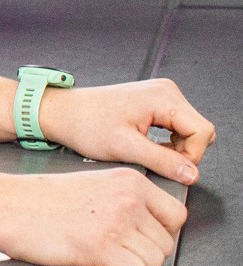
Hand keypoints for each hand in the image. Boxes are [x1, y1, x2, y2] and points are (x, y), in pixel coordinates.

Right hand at [0, 168, 186, 265]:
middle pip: (167, 243)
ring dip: (133, 263)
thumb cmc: (43, 198)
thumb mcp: (95, 184)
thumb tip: (154, 225)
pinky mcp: (101, 248)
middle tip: (116, 247)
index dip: (161, 231)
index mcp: (130, 181)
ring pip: (155, 260)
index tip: (141, 235)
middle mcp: (128, 200)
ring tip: (105, 253)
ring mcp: (116, 223)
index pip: (176, 215)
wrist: (7, 206)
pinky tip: (99, 262)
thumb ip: (127, 199)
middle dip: (145, 251)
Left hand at [39, 78, 214, 185]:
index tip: (169, 166)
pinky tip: (146, 144)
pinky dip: (167, 141)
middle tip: (155, 159)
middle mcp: (166, 91)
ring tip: (146, 151)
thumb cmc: (85, 124)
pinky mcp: (155, 102)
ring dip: (175, 147)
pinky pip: (177, 126)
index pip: (202, 132)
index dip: (191, 155)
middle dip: (183, 152)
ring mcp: (161, 95)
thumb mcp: (125, 148)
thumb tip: (191, 174)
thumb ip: (163, 162)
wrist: (64, 113)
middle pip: (199, 130)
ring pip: (189, 130)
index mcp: (162, 97)